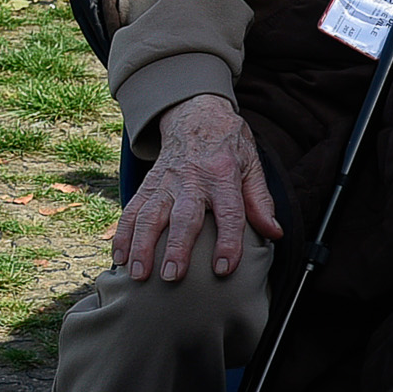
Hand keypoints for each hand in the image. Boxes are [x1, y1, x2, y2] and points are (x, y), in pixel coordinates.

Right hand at [115, 94, 279, 282]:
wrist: (197, 115)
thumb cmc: (228, 146)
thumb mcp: (252, 165)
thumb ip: (260, 201)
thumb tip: (273, 232)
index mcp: (223, 175)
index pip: (229, 212)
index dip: (228, 241)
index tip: (223, 268)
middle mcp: (192, 180)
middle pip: (183, 217)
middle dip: (176, 248)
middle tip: (172, 276)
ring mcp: (166, 182)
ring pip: (149, 215)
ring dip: (141, 246)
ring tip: (139, 274)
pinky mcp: (147, 185)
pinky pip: (131, 210)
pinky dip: (122, 234)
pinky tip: (118, 257)